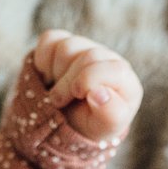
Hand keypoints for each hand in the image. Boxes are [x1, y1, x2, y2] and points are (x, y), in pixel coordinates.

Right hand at [32, 29, 143, 143]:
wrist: (62, 119)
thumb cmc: (89, 123)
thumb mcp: (102, 128)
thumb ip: (110, 115)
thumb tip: (99, 94)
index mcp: (124, 79)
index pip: (116, 69)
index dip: (91, 80)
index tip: (78, 95)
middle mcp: (106, 57)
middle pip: (89, 56)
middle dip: (68, 82)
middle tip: (59, 103)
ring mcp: (84, 46)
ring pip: (67, 47)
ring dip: (56, 74)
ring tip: (58, 92)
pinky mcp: (62, 40)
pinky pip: (49, 40)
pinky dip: (43, 61)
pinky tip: (49, 77)